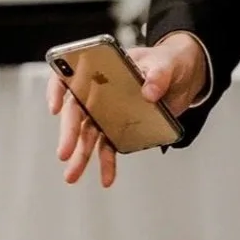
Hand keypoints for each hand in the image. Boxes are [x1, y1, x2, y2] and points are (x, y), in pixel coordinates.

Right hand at [46, 32, 207, 186]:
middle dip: (69, 133)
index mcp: (104, 69)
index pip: (72, 75)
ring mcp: (110, 111)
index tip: (56, 108)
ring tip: (72, 175)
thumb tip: (149, 93)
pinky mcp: (122, 127)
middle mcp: (101, 91)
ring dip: (81, 155)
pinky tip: (106, 178)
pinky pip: (110, 146)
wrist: (184, 75)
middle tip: (64, 152)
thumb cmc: (168, 61)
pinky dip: (107, 162)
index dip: (58, 89)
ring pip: (89, 134)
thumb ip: (158, 76)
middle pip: (77, 111)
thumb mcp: (165, 63)